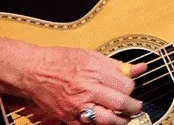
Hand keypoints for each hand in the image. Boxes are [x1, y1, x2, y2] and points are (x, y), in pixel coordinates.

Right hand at [20, 45, 145, 123]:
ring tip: (124, 117)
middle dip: (133, 107)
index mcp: (95, 71)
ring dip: (120, 120)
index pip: (125, 84)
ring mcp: (77, 105)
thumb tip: (139, 68)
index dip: (132, 87)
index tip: (131, 87)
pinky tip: (104, 120)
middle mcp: (87, 88)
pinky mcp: (67, 117)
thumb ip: (117, 65)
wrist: (33, 71)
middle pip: (120, 103)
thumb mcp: (92, 56)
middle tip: (135, 107)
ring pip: (107, 120)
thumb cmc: (60, 60)